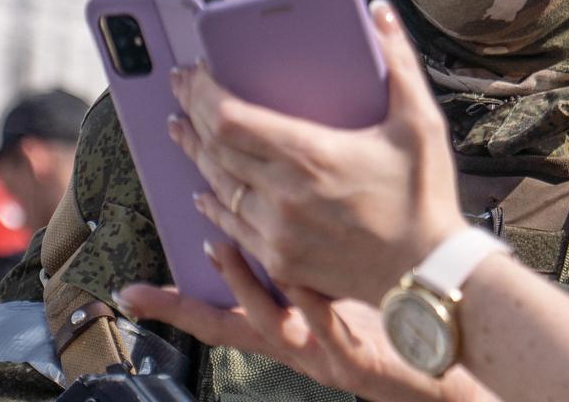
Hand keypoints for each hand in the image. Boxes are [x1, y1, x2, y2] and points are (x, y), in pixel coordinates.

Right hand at [115, 241, 496, 401]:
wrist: (438, 357)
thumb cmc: (388, 319)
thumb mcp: (338, 297)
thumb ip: (310, 263)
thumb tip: (285, 207)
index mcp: (285, 330)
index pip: (219, 318)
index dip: (176, 306)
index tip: (131, 294)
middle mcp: (293, 347)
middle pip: (228, 327)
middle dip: (184, 307)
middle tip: (147, 281)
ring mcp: (320, 355)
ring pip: (270, 322)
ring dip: (242, 285)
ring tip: (219, 246)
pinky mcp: (354, 361)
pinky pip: (326, 326)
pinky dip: (308, 302)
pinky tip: (302, 275)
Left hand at [167, 0, 468, 303]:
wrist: (427, 271)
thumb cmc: (425, 195)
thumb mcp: (420, 121)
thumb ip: (399, 61)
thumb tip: (381, 10)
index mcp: (311, 154)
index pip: (229, 118)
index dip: (201, 92)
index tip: (192, 72)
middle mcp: (284, 193)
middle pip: (214, 148)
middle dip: (190, 113)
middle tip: (180, 90)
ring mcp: (278, 231)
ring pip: (217, 187)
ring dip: (194, 154)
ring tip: (182, 129)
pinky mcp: (281, 259)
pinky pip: (232, 228)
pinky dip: (213, 204)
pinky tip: (203, 192)